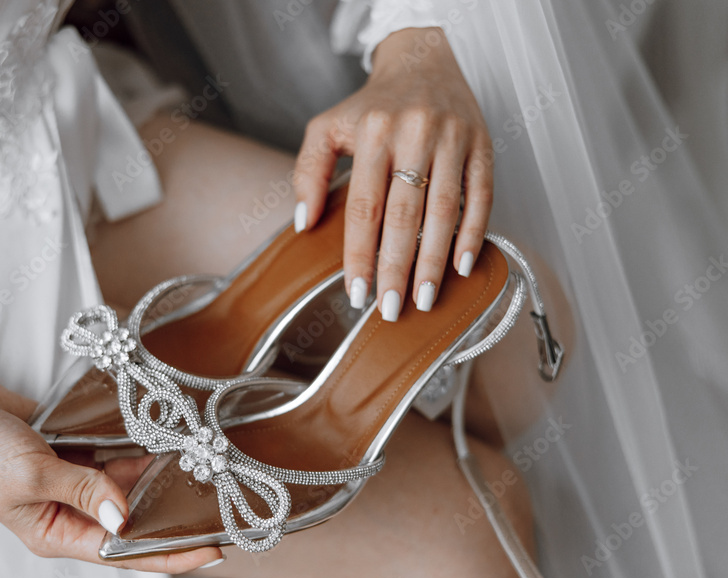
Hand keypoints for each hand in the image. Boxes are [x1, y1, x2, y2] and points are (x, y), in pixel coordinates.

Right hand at [0, 374, 222, 571]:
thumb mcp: (32, 475)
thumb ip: (84, 491)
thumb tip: (126, 516)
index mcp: (54, 532)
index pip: (122, 553)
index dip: (168, 554)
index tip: (210, 549)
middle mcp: (67, 510)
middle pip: (130, 520)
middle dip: (169, 512)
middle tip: (216, 503)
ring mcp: (70, 478)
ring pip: (125, 484)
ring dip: (154, 475)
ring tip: (197, 466)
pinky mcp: (69, 449)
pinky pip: (110, 453)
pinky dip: (133, 446)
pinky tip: (162, 437)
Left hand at [293, 27, 491, 320]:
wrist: (423, 60)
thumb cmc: (371, 105)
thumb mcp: (326, 127)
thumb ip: (308, 171)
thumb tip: (303, 223)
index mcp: (373, 133)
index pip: (364, 207)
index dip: (360, 255)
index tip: (356, 294)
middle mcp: (414, 134)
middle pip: (405, 214)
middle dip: (397, 267)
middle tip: (392, 309)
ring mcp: (452, 139)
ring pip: (444, 209)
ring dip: (434, 260)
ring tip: (424, 299)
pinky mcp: (483, 144)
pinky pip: (481, 195)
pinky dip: (473, 232)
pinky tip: (462, 266)